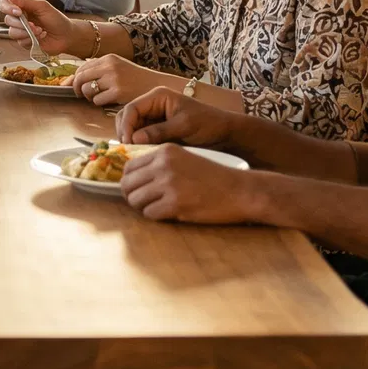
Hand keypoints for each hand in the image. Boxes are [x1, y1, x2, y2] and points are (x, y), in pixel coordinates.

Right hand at [3, 0, 88, 56]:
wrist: (66, 36)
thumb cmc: (57, 20)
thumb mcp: (42, 7)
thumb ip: (25, 1)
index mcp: (22, 8)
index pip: (5, 5)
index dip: (8, 8)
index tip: (18, 11)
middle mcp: (19, 19)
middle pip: (7, 20)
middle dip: (20, 23)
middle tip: (33, 24)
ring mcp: (21, 32)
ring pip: (11, 32)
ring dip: (26, 32)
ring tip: (39, 30)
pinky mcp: (25, 43)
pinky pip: (20, 42)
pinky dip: (30, 39)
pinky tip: (40, 37)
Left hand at [73, 54, 177, 108]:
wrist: (156, 86)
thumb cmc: (135, 79)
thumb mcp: (117, 68)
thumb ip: (98, 71)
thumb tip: (70, 81)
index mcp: (108, 58)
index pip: (81, 68)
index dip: (74, 79)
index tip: (71, 86)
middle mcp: (109, 66)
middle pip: (80, 78)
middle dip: (78, 89)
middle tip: (82, 95)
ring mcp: (113, 79)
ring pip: (87, 90)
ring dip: (90, 97)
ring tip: (101, 97)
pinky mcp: (118, 92)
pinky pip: (97, 100)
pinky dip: (100, 103)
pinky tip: (109, 101)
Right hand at [115, 88, 238, 148]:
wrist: (225, 135)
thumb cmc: (207, 124)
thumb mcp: (184, 126)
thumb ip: (159, 131)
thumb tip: (134, 139)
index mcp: (158, 97)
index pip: (132, 108)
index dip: (126, 125)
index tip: (128, 143)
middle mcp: (153, 106)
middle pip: (127, 117)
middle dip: (125, 133)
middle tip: (128, 151)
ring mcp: (154, 119)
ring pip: (132, 129)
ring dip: (130, 141)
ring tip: (134, 155)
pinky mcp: (157, 132)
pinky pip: (141, 138)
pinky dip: (138, 146)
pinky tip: (141, 156)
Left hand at [119, 144, 258, 223]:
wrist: (240, 190)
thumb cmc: (213, 177)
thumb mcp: (184, 160)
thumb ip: (160, 165)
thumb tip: (132, 179)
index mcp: (165, 151)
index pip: (129, 167)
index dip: (131, 181)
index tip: (138, 189)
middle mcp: (163, 164)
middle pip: (127, 184)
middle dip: (133, 196)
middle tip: (145, 203)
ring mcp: (168, 184)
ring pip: (135, 200)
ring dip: (144, 207)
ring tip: (159, 208)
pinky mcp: (175, 203)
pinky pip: (150, 214)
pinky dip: (156, 217)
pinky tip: (170, 213)